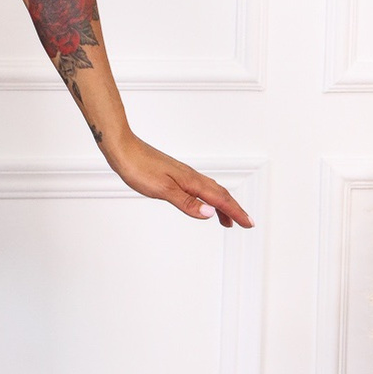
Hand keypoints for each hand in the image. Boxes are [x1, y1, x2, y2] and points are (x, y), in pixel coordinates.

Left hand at [109, 134, 252, 227]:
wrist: (123, 149)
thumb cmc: (139, 167)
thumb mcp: (162, 190)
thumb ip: (187, 202)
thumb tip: (210, 213)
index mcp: (191, 181)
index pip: (220, 199)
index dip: (236, 212)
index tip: (249, 224)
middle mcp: (191, 176)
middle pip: (220, 194)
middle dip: (234, 209)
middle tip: (245, 223)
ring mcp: (183, 174)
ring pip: (210, 191)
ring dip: (222, 205)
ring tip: (227, 219)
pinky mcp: (174, 174)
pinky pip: (199, 187)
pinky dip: (207, 197)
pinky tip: (202, 202)